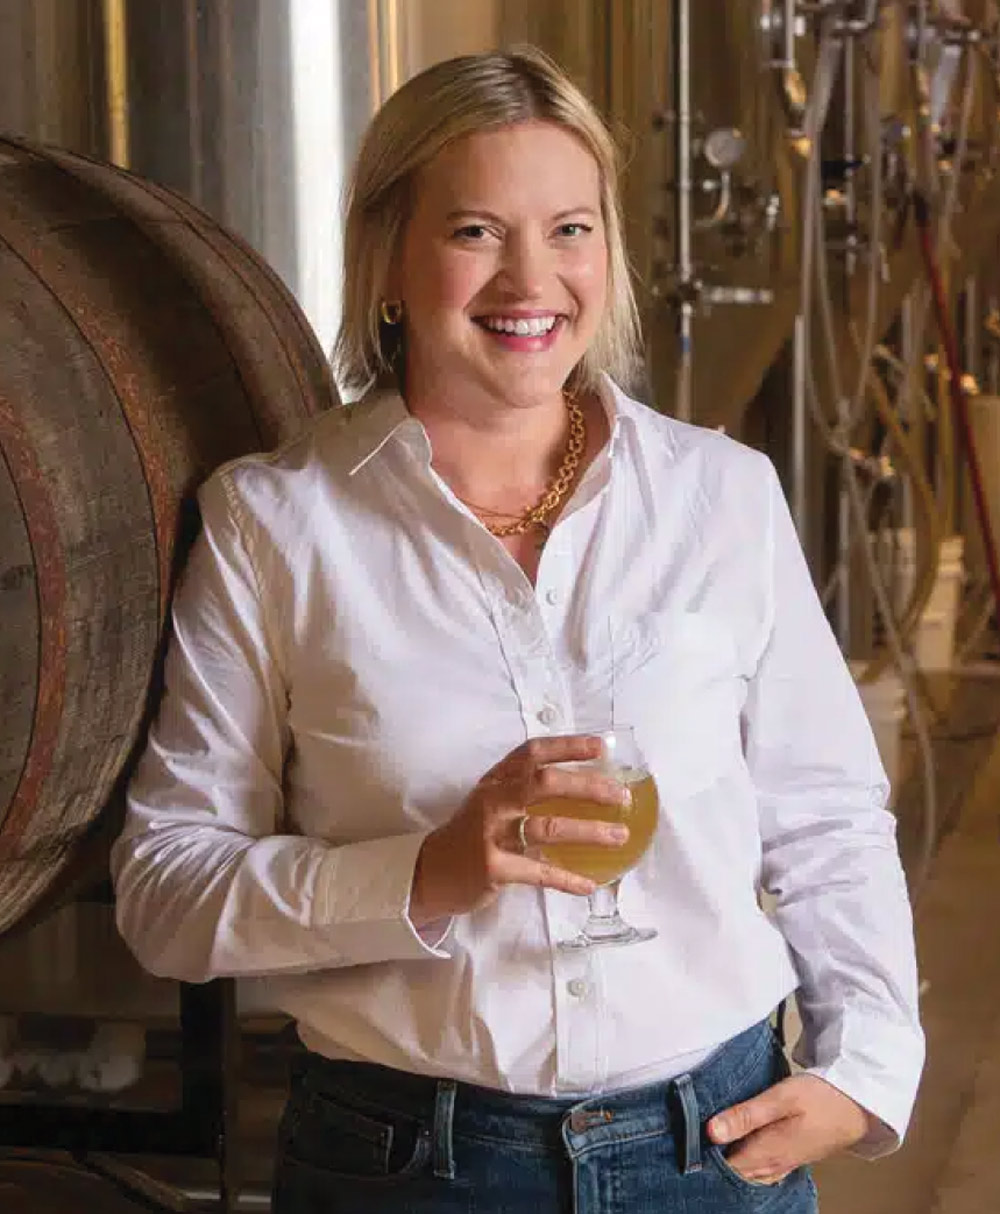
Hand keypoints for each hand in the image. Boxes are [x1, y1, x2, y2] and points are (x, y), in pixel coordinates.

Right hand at [410, 735, 631, 924]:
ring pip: (548, 828)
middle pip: (545, 783)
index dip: (568, 746)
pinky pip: (538, 873)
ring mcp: (492, 834)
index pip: (533, 753)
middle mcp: (494, 801)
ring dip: (589, 832)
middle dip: (587, 787)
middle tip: (620, 796)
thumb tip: (583, 785)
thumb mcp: (490, 801)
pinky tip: (589, 885)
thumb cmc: (470, 834)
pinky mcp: (492, 868)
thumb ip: (522, 789)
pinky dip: (566, 879)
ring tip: (619, 836)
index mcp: (496, 781)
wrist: (428, 872)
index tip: (601, 748)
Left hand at [707, 1073, 873, 1183]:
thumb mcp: (780, 1099)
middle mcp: (774, 1164)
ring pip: (749, 1172)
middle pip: (736, 1172)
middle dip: (715, 1159)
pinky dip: (747, 1162)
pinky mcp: (792, 1157)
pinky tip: (740, 1149)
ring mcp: (784, 1163)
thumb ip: (745, 1115)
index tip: (685, 1139)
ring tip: (711, 1144)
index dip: (704, 1155)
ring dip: (731, 1161)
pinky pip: (763, 1169)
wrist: (858, 1106)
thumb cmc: (821, 1097)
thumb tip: (711, 1131)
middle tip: (692, 1140)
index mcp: (768, 1151)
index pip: (726, 1165)